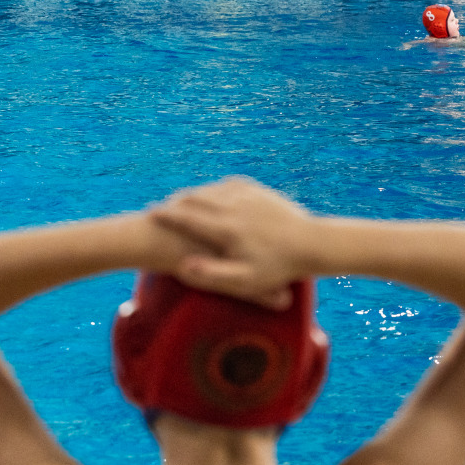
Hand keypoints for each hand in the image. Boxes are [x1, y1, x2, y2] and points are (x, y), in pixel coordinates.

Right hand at [148, 176, 316, 308]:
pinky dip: (219, 188)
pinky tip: (216, 192)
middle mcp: (234, 206)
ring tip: (182, 200)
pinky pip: (233, 185)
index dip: (167, 215)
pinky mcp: (263, 192)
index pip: (187, 218)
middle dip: (177, 204)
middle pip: (198, 201)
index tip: (150, 214)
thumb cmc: (278, 267)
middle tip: (159, 207)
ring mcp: (249, 196)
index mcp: (225, 228)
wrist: (314, 242)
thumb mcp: (244, 279)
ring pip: (214, 190)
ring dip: (196, 194)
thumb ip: (214, 275)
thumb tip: (185, 266)